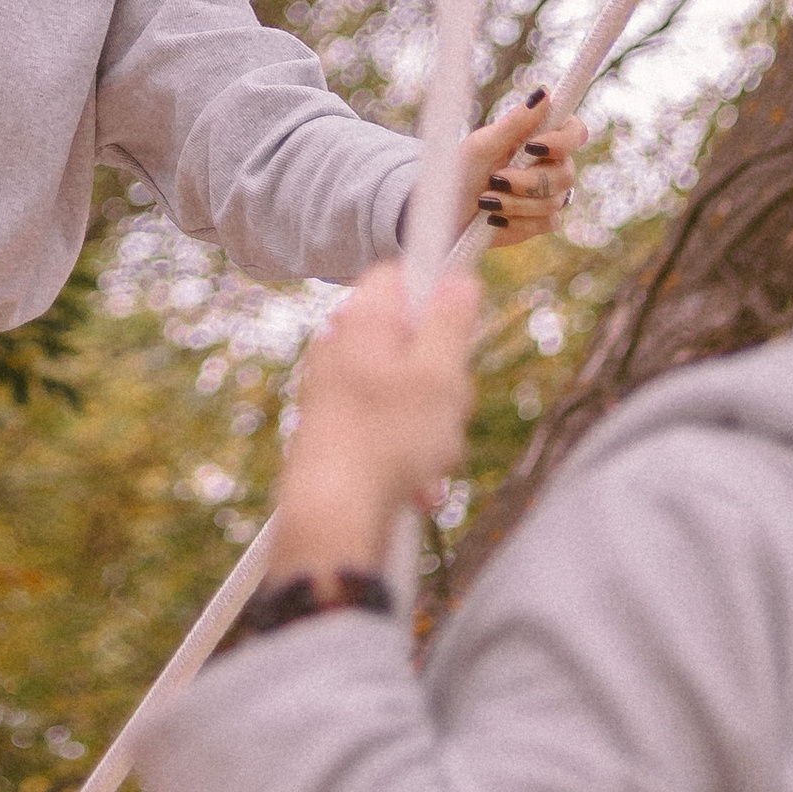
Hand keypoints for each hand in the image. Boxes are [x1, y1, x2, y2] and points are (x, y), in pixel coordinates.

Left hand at [268, 266, 480, 579]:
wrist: (332, 517)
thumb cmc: (386, 443)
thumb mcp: (438, 374)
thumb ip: (450, 322)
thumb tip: (458, 281)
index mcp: (362, 322)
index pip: (400, 274)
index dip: (436, 293)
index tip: (460, 327)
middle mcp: (341, 350)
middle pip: (410, 341)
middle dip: (443, 379)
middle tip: (450, 407)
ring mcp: (335, 393)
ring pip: (405, 393)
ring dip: (431, 428)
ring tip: (433, 459)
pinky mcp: (336, 433)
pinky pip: (387, 430)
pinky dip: (408, 456)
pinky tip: (417, 488)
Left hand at [459, 90, 584, 242]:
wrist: (447, 214)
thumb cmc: (461, 173)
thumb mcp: (483, 145)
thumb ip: (515, 122)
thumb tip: (544, 94)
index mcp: (537, 138)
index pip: (573, 131)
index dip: (562, 140)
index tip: (532, 147)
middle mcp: (549, 164)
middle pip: (565, 172)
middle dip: (526, 181)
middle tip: (495, 180)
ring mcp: (549, 194)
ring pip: (554, 200)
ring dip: (514, 202)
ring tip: (486, 200)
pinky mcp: (542, 220)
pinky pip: (547, 222)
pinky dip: (517, 221)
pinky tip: (495, 218)